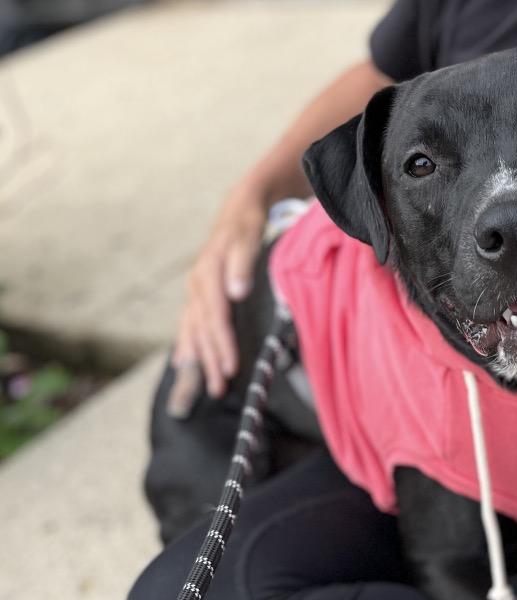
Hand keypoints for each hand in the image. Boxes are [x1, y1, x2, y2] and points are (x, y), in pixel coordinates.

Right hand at [170, 182, 267, 411]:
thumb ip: (243, 265)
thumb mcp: (248, 238)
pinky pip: (189, 324)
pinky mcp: (198, 294)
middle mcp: (196, 285)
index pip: (215, 317)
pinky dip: (187, 345)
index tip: (231, 367)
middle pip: (202, 330)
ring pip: (194, 331)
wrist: (239, 210)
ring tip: (210, 388)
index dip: (222, 344)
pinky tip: (184, 364)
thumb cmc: (247, 226)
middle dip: (211, 361)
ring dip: (200, 360)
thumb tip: (236, 292)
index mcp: (208, 274)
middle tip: (221, 389)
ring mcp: (194, 290)